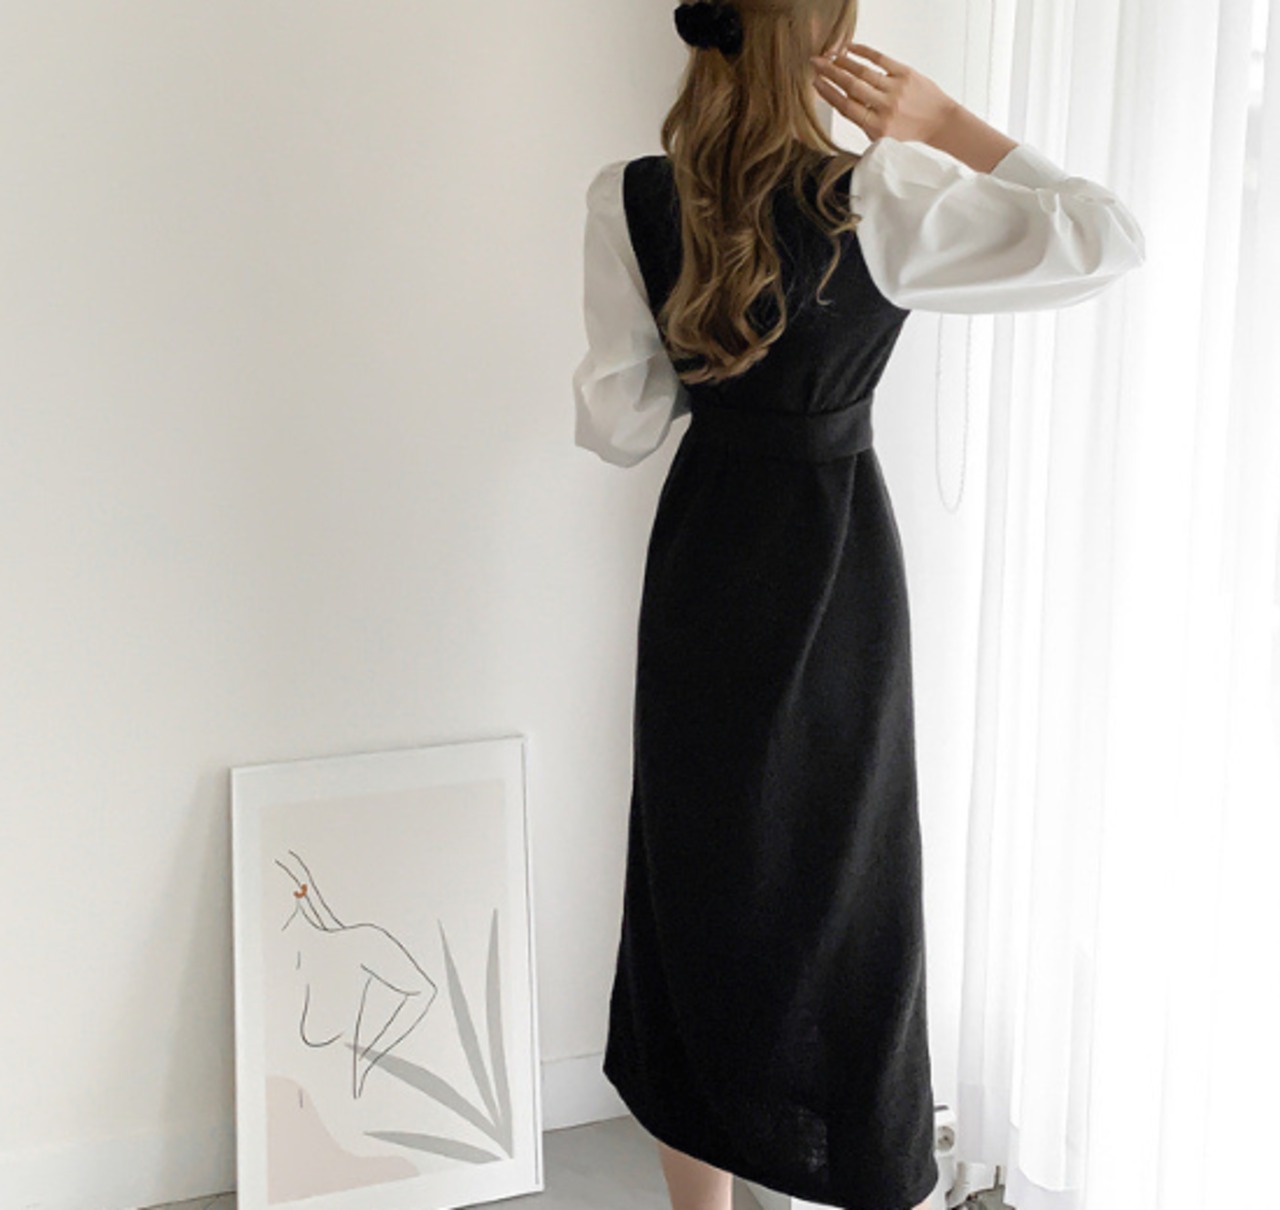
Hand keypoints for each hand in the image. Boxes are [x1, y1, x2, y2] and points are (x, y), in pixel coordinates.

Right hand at [809, 41, 958, 144]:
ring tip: (830, 56)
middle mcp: (886, 108)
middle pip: (851, 86)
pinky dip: (864, 52)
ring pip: (863, 72)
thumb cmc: (910, 131)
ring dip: (843, 62)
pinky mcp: (906, 74)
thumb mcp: (882, 136)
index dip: (828, 94)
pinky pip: (880, 59)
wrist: (939, 122)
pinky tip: (851, 48)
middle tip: (816, 63)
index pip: (846, 107)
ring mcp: (896, 89)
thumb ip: (863, 122)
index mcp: (877, 127)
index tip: (815, 83)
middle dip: (830, 73)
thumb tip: (841, 100)